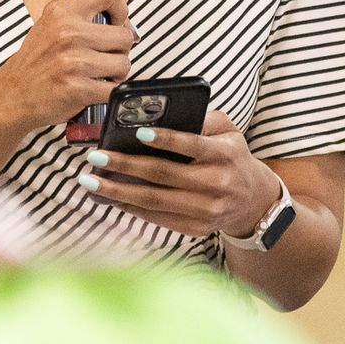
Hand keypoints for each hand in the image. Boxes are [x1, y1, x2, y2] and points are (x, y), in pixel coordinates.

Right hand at [0, 0, 133, 133]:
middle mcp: (68, 33)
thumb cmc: (33, 63)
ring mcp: (73, 61)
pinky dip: (109, 92)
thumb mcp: (50, 25)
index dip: (121, 9)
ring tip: (98, 73)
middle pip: (124, 35)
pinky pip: (114, 89)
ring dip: (116, 73)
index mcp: (62, 12)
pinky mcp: (78, 88)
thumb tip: (123, 21)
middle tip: (105, 56)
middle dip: (120, 50)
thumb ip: (82, 17)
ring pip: (123, 63)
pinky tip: (95, 88)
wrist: (11, 95)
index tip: (118, 21)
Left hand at [77, 109, 281, 238]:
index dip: (165, 139)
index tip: (137, 132)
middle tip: (96, 156)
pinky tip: (110, 197)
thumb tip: (164, 115)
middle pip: (164, 175)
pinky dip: (131, 208)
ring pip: (155, 201)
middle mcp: (217, 184)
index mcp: (224, 154)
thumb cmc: (231, 156)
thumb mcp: (228, 130)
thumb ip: (204, 118)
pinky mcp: (196, 228)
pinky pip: (157, 218)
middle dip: (125, 165)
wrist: (252, 200)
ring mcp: (206, 210)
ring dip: (118, 191)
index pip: (192, 145)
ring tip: (91, 182)